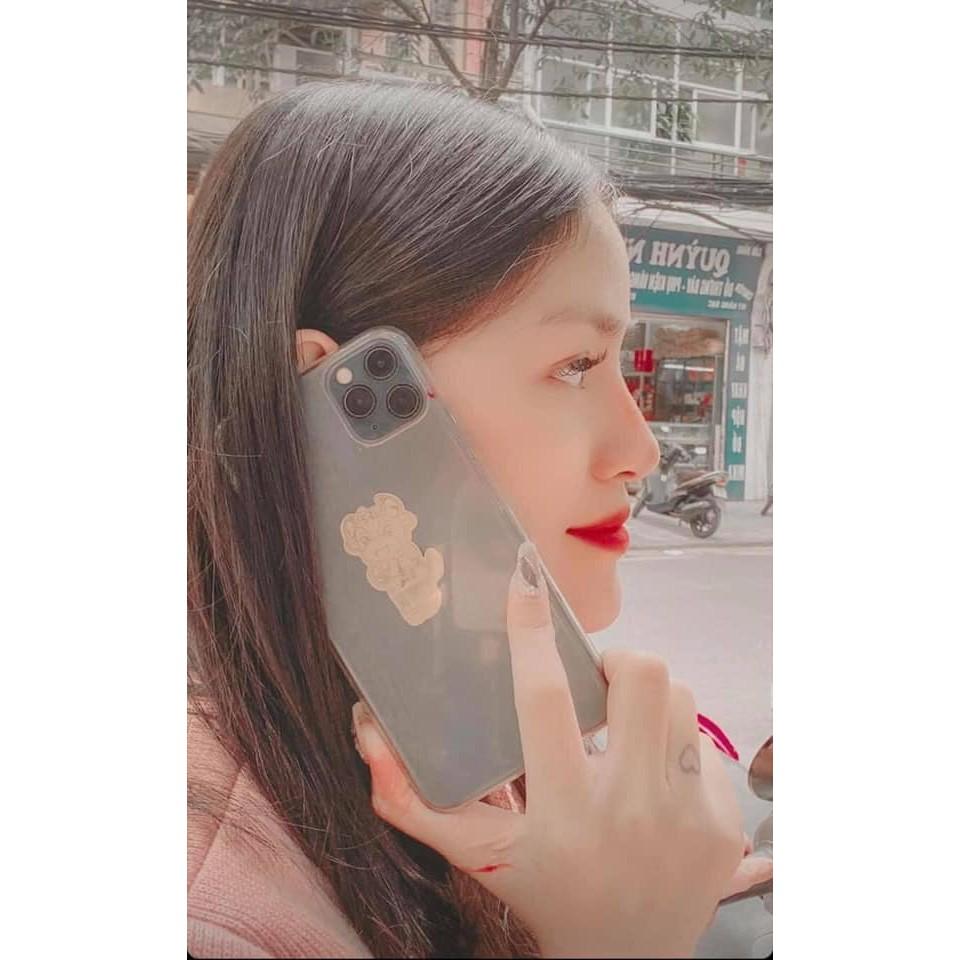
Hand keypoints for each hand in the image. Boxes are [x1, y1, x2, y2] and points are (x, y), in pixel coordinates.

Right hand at [352, 542, 745, 958]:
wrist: (626, 958)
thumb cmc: (542, 890)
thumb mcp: (473, 852)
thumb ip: (410, 799)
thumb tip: (366, 732)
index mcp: (562, 815)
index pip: (546, 701)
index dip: (531, 633)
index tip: (524, 581)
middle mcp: (630, 813)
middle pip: (641, 677)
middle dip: (615, 662)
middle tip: (595, 681)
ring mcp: (688, 818)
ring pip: (678, 697)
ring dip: (647, 700)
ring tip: (623, 727)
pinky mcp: (724, 824)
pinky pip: (705, 742)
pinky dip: (675, 744)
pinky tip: (654, 776)